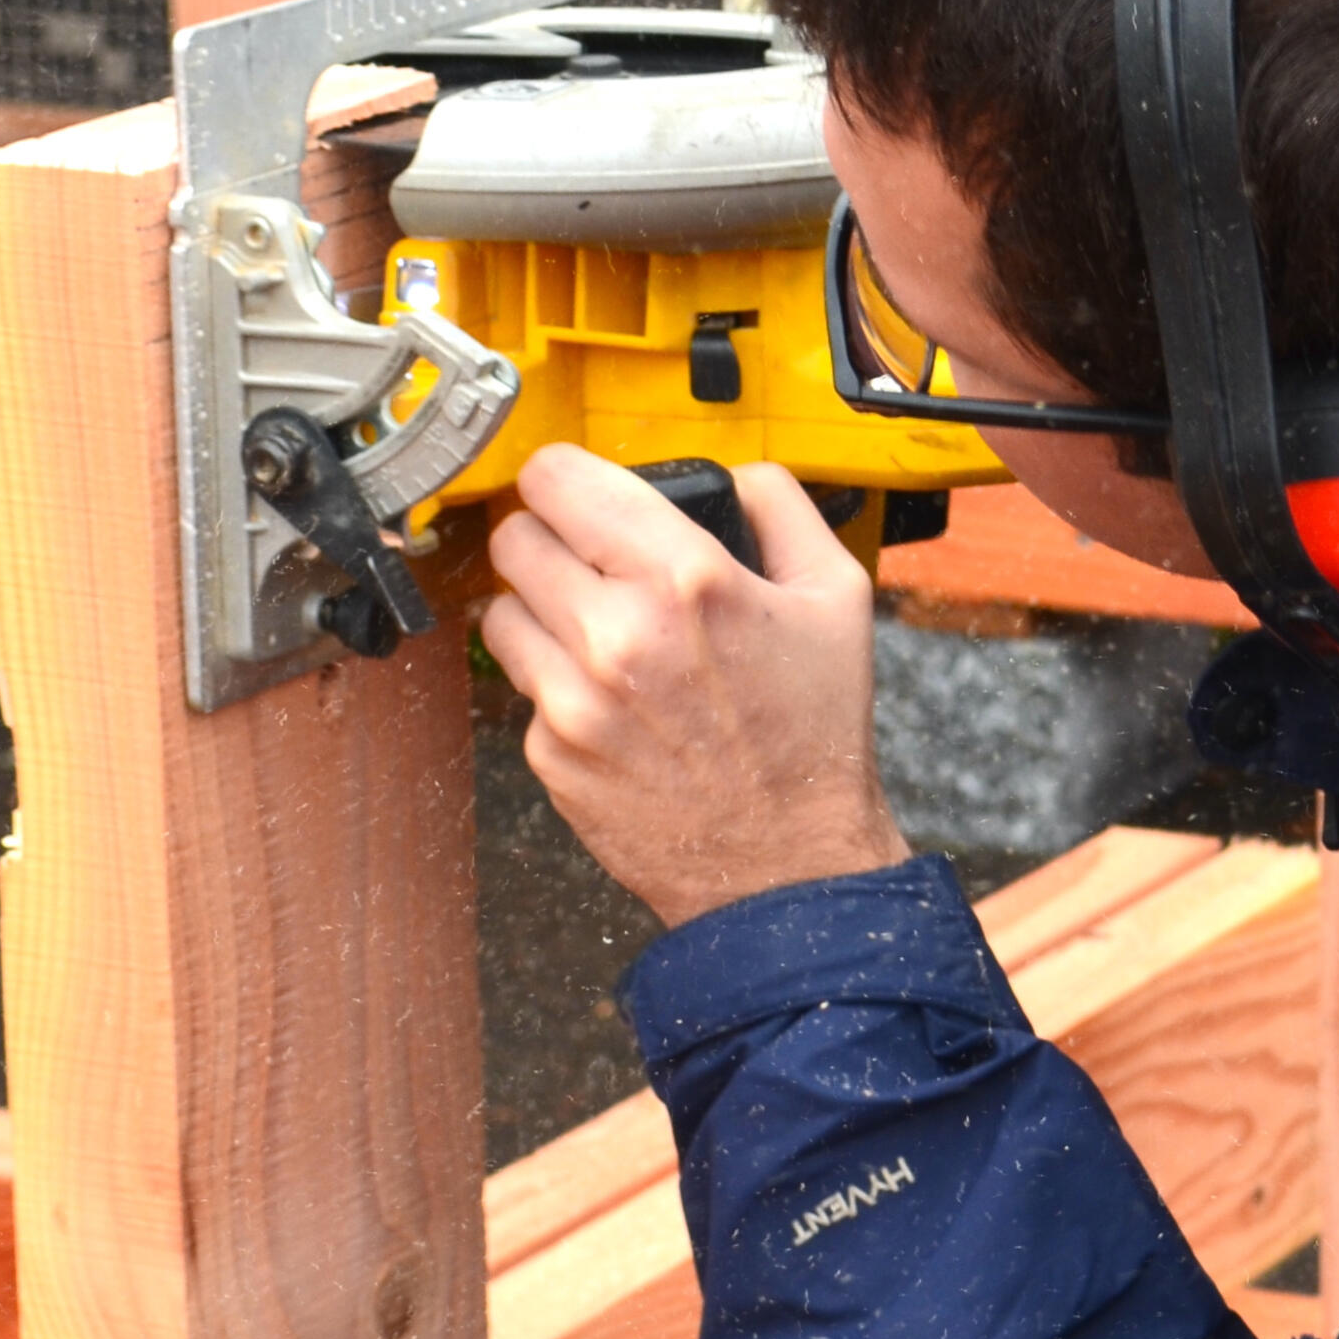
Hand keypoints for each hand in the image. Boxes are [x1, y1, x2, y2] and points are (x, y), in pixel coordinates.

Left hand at [480, 447, 908, 928]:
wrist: (787, 864)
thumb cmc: (814, 739)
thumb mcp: (837, 599)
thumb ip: (783, 509)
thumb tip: (736, 474)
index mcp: (685, 578)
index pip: (558, 479)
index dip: (564, 477)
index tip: (575, 492)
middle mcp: (618, 632)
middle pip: (515, 538)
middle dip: (550, 542)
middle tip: (589, 565)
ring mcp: (574, 698)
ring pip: (501, 611)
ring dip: (541, 613)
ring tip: (599, 637)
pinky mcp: (551, 753)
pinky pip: (524, 688)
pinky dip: (557, 686)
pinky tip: (614, 704)